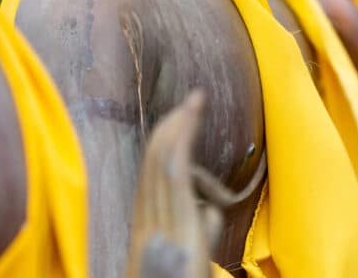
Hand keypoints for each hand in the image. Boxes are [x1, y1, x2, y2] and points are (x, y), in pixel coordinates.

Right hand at [126, 91, 223, 277]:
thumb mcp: (191, 257)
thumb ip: (199, 231)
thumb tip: (210, 211)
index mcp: (147, 226)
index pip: (152, 175)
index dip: (164, 145)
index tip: (180, 124)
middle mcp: (147, 217)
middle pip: (155, 159)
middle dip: (172, 126)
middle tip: (190, 101)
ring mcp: (160, 216)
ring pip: (164, 156)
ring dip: (180, 124)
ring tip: (194, 101)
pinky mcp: (177, 218)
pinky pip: (175, 167)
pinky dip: (182, 137)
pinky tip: (191, 117)